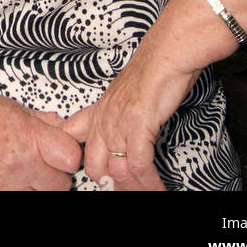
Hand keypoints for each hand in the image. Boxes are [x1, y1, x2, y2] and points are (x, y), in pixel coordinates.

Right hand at [0, 93, 82, 190]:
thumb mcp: (13, 108)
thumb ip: (43, 122)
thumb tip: (64, 129)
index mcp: (26, 137)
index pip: (71, 158)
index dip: (70, 154)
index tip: (64, 151)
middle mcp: (16, 164)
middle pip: (61, 185)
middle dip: (56, 175)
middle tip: (43, 163)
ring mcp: (2, 186)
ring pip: (40, 196)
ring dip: (36, 187)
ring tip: (23, 171)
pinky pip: (15, 200)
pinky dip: (16, 191)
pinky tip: (8, 179)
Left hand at [64, 52, 199, 190]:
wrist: (169, 52)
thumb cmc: (155, 70)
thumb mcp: (127, 94)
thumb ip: (118, 114)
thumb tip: (123, 137)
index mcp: (99, 111)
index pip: (76, 143)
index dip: (85, 165)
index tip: (102, 178)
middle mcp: (104, 117)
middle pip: (95, 166)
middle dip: (112, 185)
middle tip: (128, 190)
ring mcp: (118, 121)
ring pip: (119, 171)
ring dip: (135, 188)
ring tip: (148, 194)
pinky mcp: (137, 125)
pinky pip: (140, 166)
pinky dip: (150, 183)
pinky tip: (158, 189)